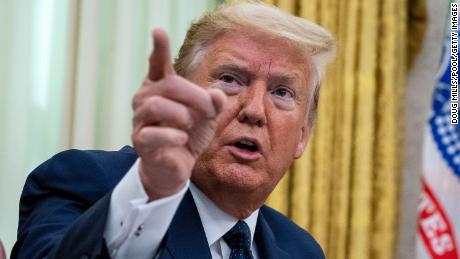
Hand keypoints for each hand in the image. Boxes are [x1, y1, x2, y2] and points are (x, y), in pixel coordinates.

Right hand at [131, 28, 225, 200]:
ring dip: (182, 115)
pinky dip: (171, 135)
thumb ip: (212, 102)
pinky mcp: (140, 141)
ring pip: (155, 105)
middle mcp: (145, 98)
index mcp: (160, 88)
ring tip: (190, 125)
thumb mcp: (206, 117)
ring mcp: (140, 119)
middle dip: (194, 96)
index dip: (159, 48)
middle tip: (208, 109)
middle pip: (167, 85)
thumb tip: (216, 94)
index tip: (158, 31)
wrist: (175, 167)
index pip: (157, 64)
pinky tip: (182, 139)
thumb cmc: (189, 135)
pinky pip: (152, 133)